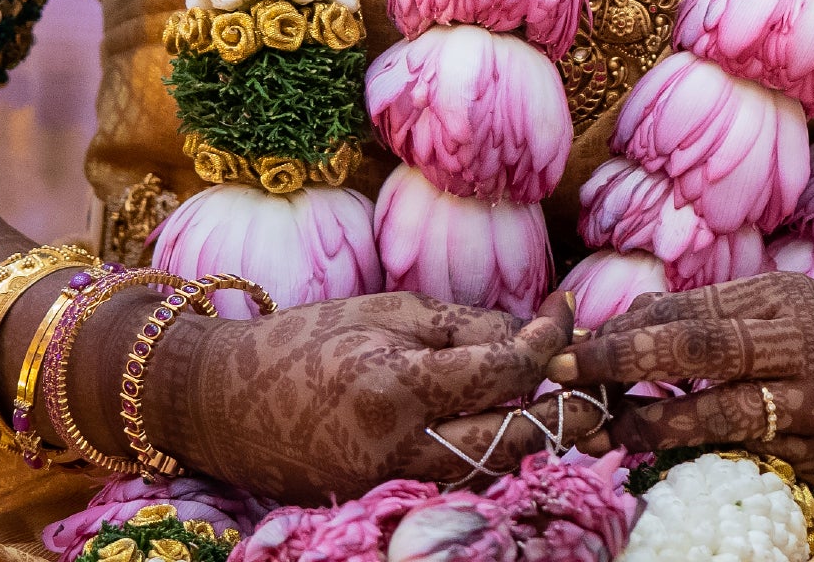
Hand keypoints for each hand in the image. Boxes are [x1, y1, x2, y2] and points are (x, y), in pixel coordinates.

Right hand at [148, 291, 566, 504]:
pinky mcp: (383, 502)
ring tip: (561, 399)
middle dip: (566, 408)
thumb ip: (467, 324)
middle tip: (592, 377)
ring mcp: (391, 485)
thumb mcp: (387, 310)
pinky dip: (492, 457)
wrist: (221, 403)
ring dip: (535, 437)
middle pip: (517, 439)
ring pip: (497, 469)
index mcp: (397, 386)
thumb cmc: (305, 342)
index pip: (505, 371)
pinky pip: (460, 483)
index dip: (549, 339)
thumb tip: (540, 330)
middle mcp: (399, 448)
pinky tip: (506, 425)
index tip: (567, 310)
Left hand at [535, 271, 813, 499]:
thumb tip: (627, 321)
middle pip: (699, 341)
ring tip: (608, 431)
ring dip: (654, 422)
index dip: (621, 327)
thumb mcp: (781, 323)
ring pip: (719, 406)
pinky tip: (660, 460)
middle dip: (624, 356)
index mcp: (779, 298)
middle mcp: (797, 337)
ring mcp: (812, 395)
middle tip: (564, 369)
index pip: (685, 307)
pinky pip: (747, 453)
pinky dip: (698, 457)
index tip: (563, 343)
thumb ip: (713, 320)